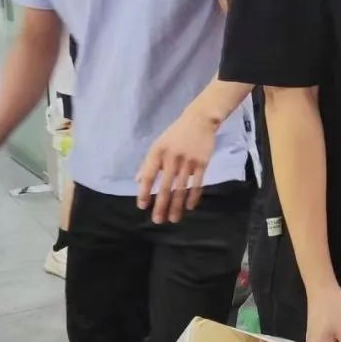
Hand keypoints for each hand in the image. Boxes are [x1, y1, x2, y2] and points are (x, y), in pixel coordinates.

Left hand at [135, 104, 218, 222]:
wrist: (200, 120)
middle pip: (165, 186)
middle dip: (161, 206)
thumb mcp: (158, 144)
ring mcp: (188, 161)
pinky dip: (193, 197)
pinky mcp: (202, 163)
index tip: (142, 206)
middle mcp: (172, 158)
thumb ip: (148, 163)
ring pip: (181, 189)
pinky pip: (197, 184)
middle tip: (157, 220)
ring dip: (177, 206)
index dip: (144, 192)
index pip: (148, 175)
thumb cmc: (176, 134)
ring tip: (173, 219)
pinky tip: (189, 207)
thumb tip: (138, 180)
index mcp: (158, 152)